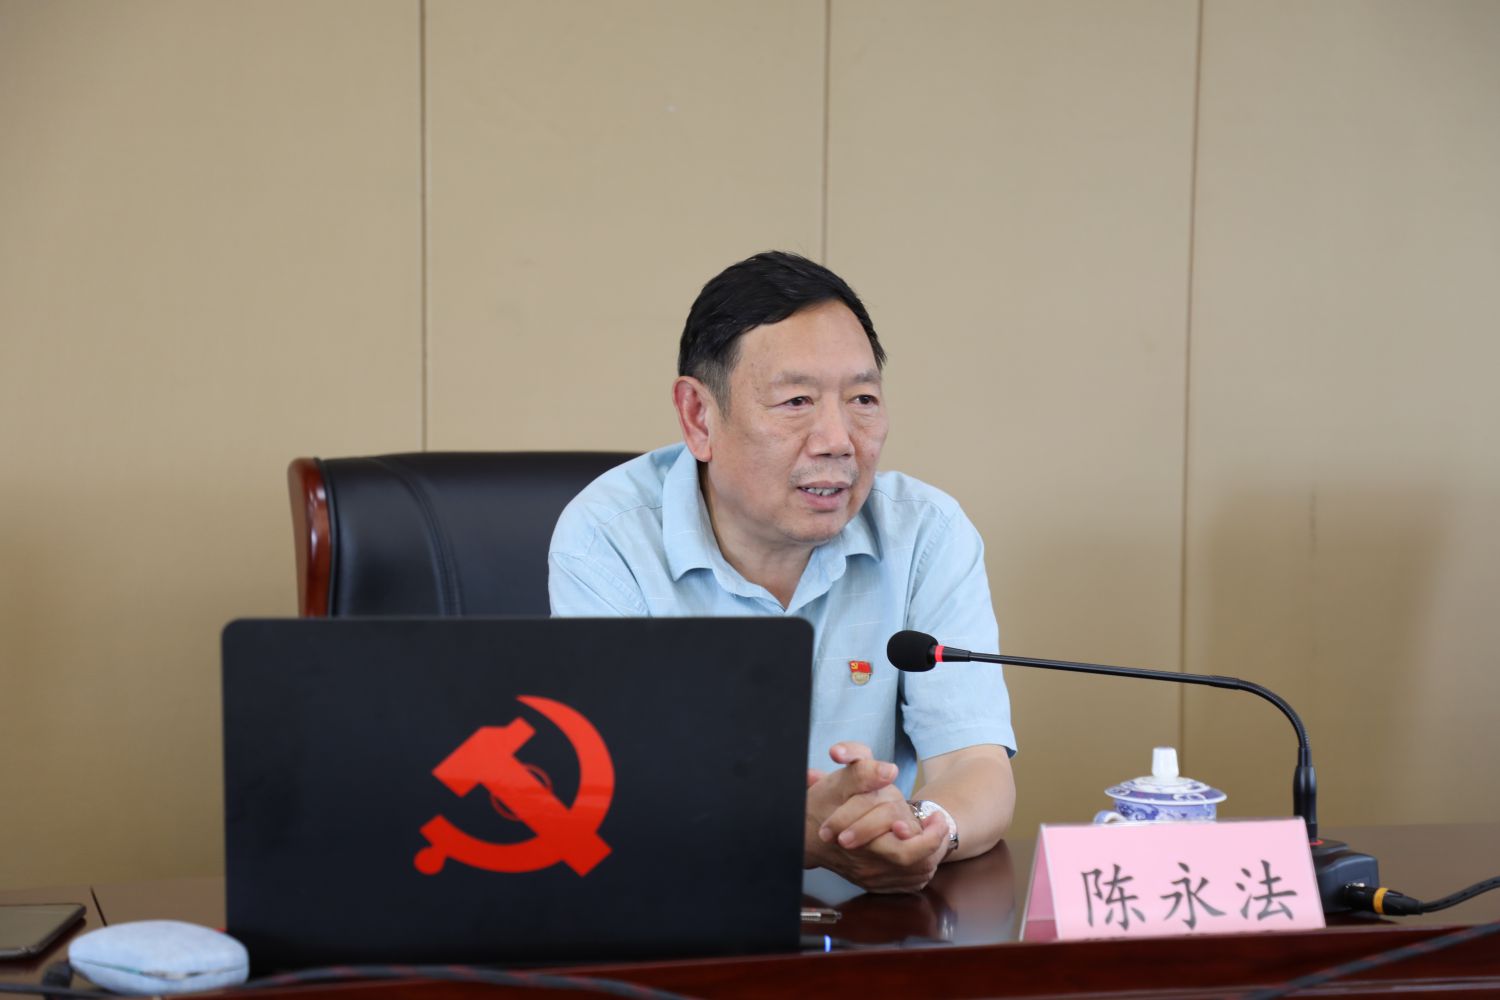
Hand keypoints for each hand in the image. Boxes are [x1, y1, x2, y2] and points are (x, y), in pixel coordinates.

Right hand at [803, 742, 949, 892]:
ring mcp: (871, 878)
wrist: (802, 833)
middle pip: (914, 866)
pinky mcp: (873, 883)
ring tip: (933, 833)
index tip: (935, 815)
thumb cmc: (822, 805)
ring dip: (930, 854)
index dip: (927, 837)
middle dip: (934, 844)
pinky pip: (907, 883)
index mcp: (861, 844)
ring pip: (915, 875)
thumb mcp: (838, 782)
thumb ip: (863, 773)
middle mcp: (867, 866)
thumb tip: (888, 771)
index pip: (906, 852)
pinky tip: (920, 850)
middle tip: (938, 824)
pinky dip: (920, 867)